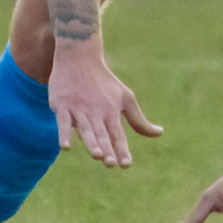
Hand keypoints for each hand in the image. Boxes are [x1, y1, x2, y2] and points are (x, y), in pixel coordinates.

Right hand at [48, 43, 161, 167]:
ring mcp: (79, 109)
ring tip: (96, 155)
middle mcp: (96, 112)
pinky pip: (63, 122)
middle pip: (102, 134)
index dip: (121, 150)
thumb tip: (159, 133)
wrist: (79, 58)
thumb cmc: (103, 82)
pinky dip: (64, 134)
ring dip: (90, 142)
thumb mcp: (125, 98)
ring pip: (85, 128)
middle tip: (111, 163)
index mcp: (111, 113)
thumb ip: (139, 120)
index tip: (126, 165)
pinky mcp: (63, 105)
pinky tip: (65, 147)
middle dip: (106, 148)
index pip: (117, 135)